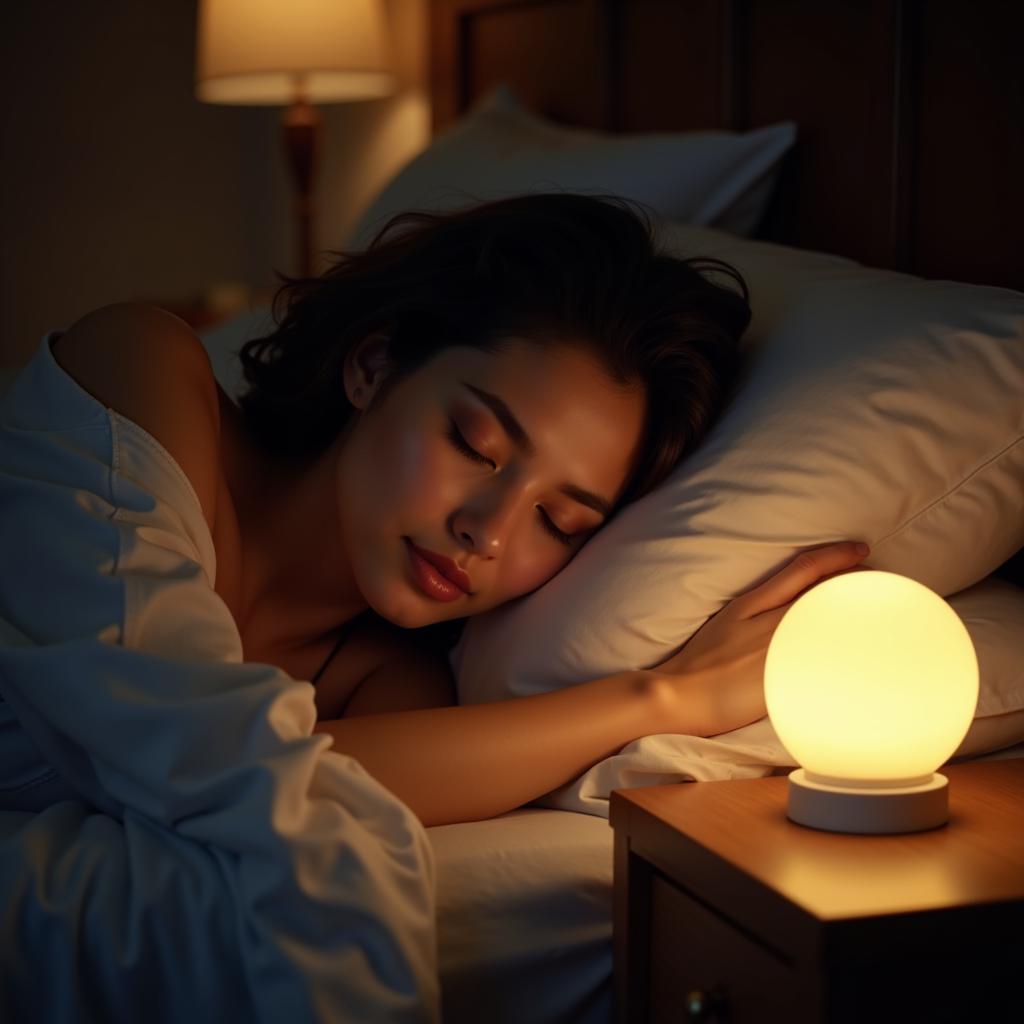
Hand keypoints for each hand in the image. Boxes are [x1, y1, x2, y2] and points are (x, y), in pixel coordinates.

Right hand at [651, 541, 870, 735]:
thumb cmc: (701, 660)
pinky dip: (845, 653)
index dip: (836, 555)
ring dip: (856, 617)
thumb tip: (798, 598)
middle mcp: (774, 623)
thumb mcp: (730, 619)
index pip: (805, 569)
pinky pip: (824, 663)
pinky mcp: (786, 681)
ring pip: (829, 625)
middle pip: (826, 594)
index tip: (862, 549)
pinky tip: (865, 658)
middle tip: (879, 584)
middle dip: (858, 584)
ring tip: (878, 617)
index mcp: (755, 604)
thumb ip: (764, 606)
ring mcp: (782, 652)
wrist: (682, 694)